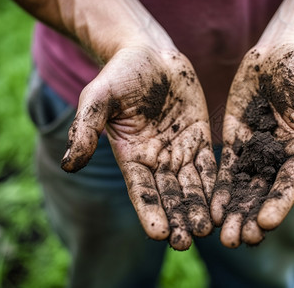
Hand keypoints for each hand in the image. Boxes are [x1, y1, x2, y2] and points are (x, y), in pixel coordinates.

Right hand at [61, 47, 216, 249]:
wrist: (149, 54)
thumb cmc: (120, 74)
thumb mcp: (99, 98)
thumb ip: (86, 129)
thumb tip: (69, 164)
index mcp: (131, 155)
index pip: (141, 190)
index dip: (150, 211)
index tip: (160, 234)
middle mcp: (156, 159)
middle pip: (169, 194)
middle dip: (178, 217)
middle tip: (188, 241)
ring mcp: (179, 149)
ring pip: (192, 185)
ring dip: (199, 207)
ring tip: (209, 230)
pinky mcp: (198, 138)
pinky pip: (209, 164)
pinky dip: (216, 184)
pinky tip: (224, 202)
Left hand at [211, 43, 293, 247]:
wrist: (280, 50)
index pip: (289, 184)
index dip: (278, 204)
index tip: (266, 224)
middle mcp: (279, 157)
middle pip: (263, 193)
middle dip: (249, 217)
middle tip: (235, 240)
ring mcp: (255, 150)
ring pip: (242, 186)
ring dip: (232, 210)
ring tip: (219, 234)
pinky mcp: (235, 140)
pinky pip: (225, 167)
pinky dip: (218, 188)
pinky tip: (209, 208)